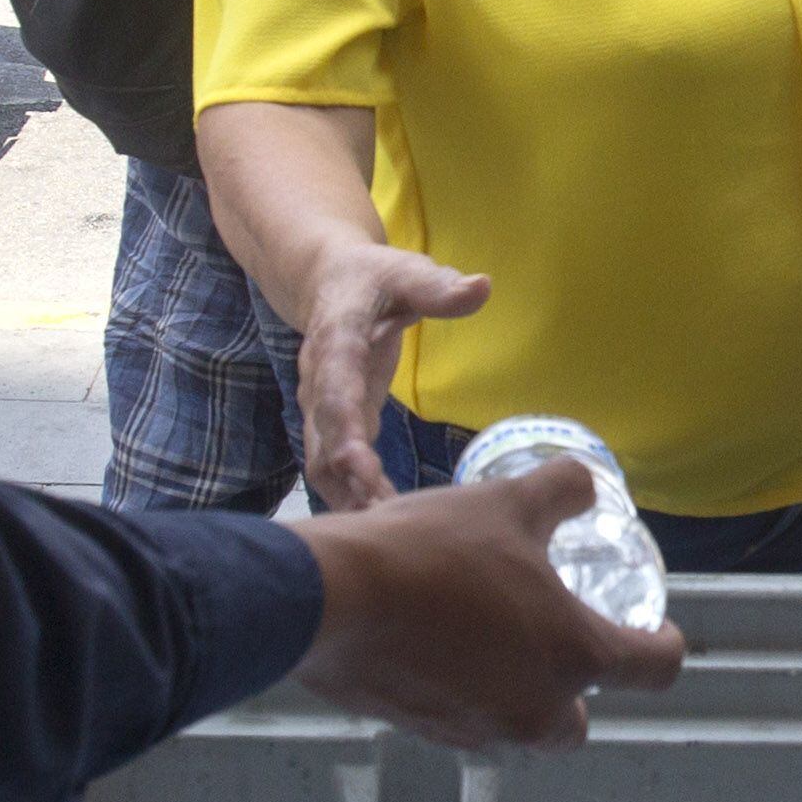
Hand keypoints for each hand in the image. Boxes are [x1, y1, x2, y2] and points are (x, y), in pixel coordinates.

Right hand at [290, 460, 685, 745]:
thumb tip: (586, 485)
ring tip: (489, 631)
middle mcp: (535, 710)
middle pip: (577, 719)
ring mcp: (477, 729)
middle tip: (555, 636)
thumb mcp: (508, 502)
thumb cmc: (435, 551)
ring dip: (514, 688)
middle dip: (575, 687)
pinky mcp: (424, 732)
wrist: (331, 599)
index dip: (664, 644)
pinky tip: (437, 644)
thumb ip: (562, 492)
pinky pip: (462, 719)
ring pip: (516, 722)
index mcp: (575, 657)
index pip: (654, 667)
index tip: (656, 627)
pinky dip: (462, 691)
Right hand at [292, 245, 487, 513]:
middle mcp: (320, 380)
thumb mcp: (406, 271)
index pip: (334, 383)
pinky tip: (387, 522)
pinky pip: (338, 467)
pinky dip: (356, 494)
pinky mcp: (338, 424)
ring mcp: (323, 406)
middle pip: (322, 435)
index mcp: (336, 339)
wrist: (331, 283)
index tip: (357, 460)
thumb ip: (439, 286)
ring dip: (348, 495)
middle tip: (378, 512)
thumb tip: (481, 287)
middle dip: (346, 475)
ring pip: (323, 460)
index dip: (341, 422)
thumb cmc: (376, 278)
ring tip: (385, 529)